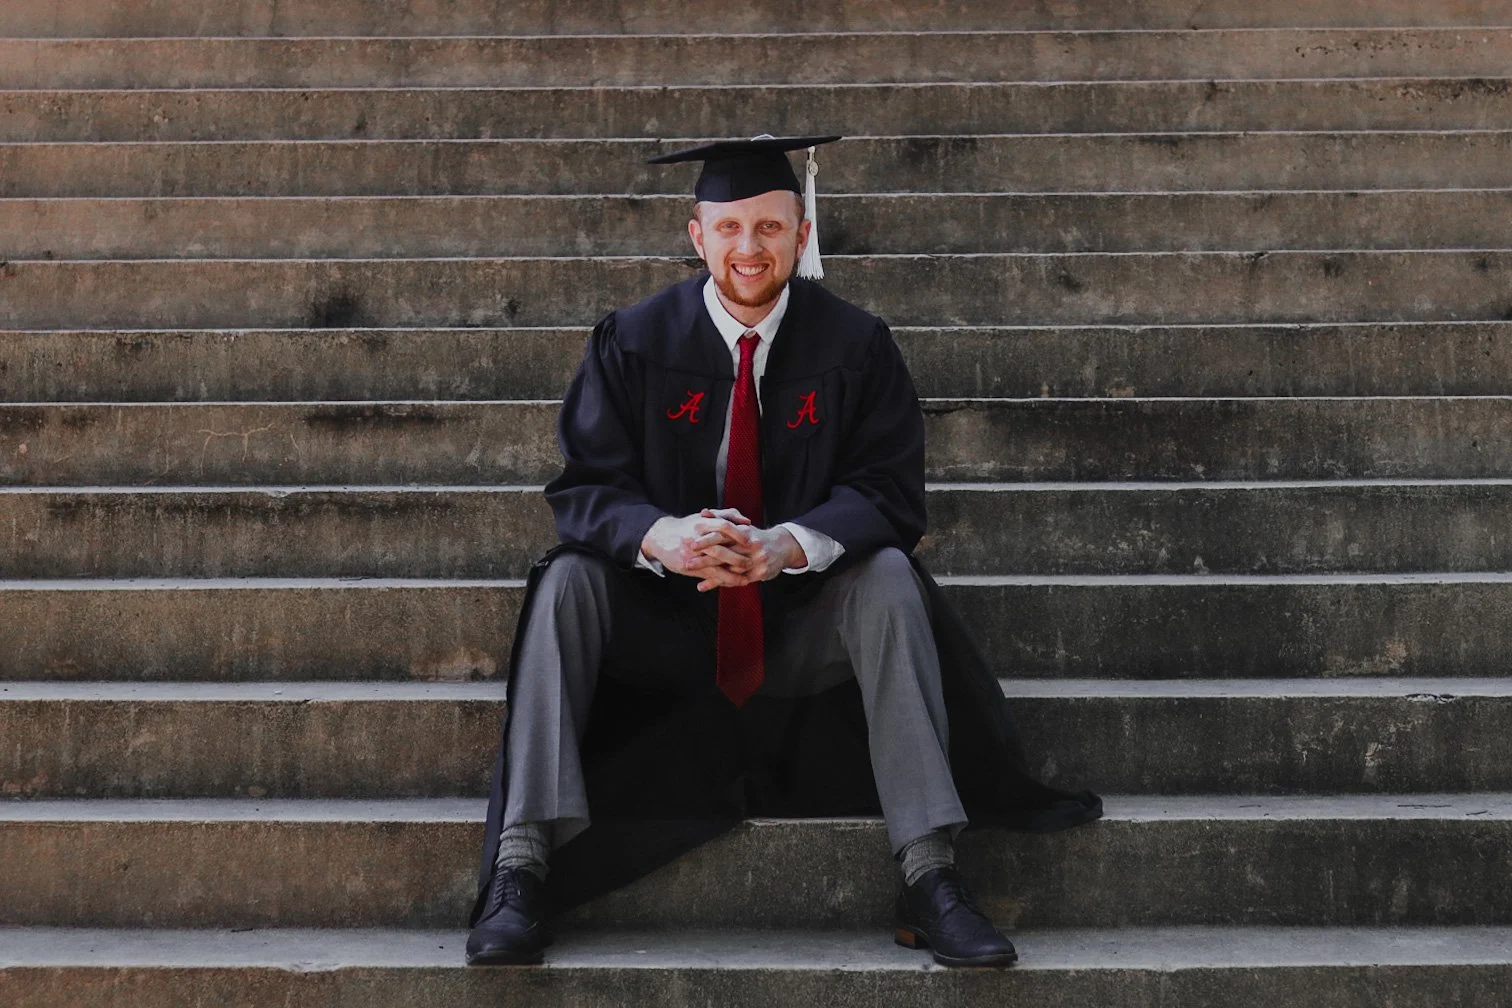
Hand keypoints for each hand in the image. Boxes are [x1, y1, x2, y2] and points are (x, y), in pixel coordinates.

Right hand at [639, 511, 751, 576]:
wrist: (660, 537)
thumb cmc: (686, 527)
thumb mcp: (704, 517)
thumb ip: (726, 516)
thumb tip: (746, 521)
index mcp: (702, 523)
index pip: (723, 525)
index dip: (738, 532)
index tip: (750, 538)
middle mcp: (698, 538)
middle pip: (721, 547)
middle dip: (738, 555)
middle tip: (753, 561)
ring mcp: (693, 554)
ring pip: (716, 564)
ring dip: (733, 572)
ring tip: (748, 577)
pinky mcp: (689, 566)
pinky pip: (709, 574)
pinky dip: (723, 579)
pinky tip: (734, 583)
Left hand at [681, 509, 807, 591]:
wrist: (783, 547)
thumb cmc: (756, 536)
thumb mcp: (741, 526)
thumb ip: (722, 519)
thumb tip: (703, 512)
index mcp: (744, 532)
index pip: (723, 535)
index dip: (707, 540)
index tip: (690, 543)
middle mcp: (751, 546)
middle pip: (725, 553)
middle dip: (705, 559)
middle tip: (687, 562)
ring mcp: (756, 561)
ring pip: (730, 570)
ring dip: (709, 574)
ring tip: (692, 575)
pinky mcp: (759, 574)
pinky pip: (736, 580)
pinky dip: (718, 583)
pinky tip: (703, 586)